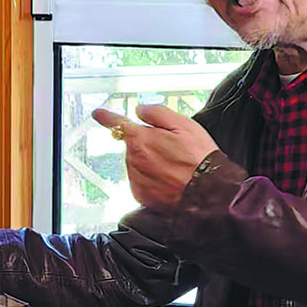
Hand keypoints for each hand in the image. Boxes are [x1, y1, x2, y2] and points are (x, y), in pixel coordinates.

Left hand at [92, 105, 218, 210]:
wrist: (209, 192)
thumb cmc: (200, 158)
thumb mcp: (184, 124)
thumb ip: (157, 113)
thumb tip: (141, 111)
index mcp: (141, 138)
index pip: (118, 123)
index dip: (107, 117)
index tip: (98, 114)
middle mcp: (134, 159)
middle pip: (134, 146)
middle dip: (148, 145)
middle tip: (173, 150)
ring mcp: (137, 179)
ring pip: (138, 165)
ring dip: (150, 164)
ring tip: (175, 168)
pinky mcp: (142, 196)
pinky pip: (142, 183)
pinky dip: (153, 181)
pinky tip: (170, 180)